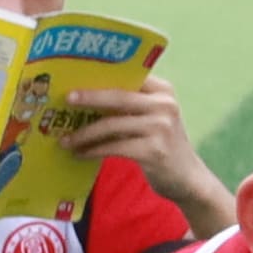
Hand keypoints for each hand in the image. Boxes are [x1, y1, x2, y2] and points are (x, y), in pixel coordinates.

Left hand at [57, 76, 207, 215]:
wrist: (187, 177)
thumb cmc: (161, 143)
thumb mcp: (152, 118)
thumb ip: (130, 105)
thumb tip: (84, 98)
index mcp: (163, 90)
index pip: (129, 76)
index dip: (101, 75)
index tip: (76, 76)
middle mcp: (165, 105)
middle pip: (119, 97)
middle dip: (89, 98)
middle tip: (66, 99)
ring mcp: (161, 128)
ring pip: (112, 125)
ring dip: (84, 133)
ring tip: (65, 140)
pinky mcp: (154, 151)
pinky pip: (114, 147)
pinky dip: (93, 150)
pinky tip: (80, 154)